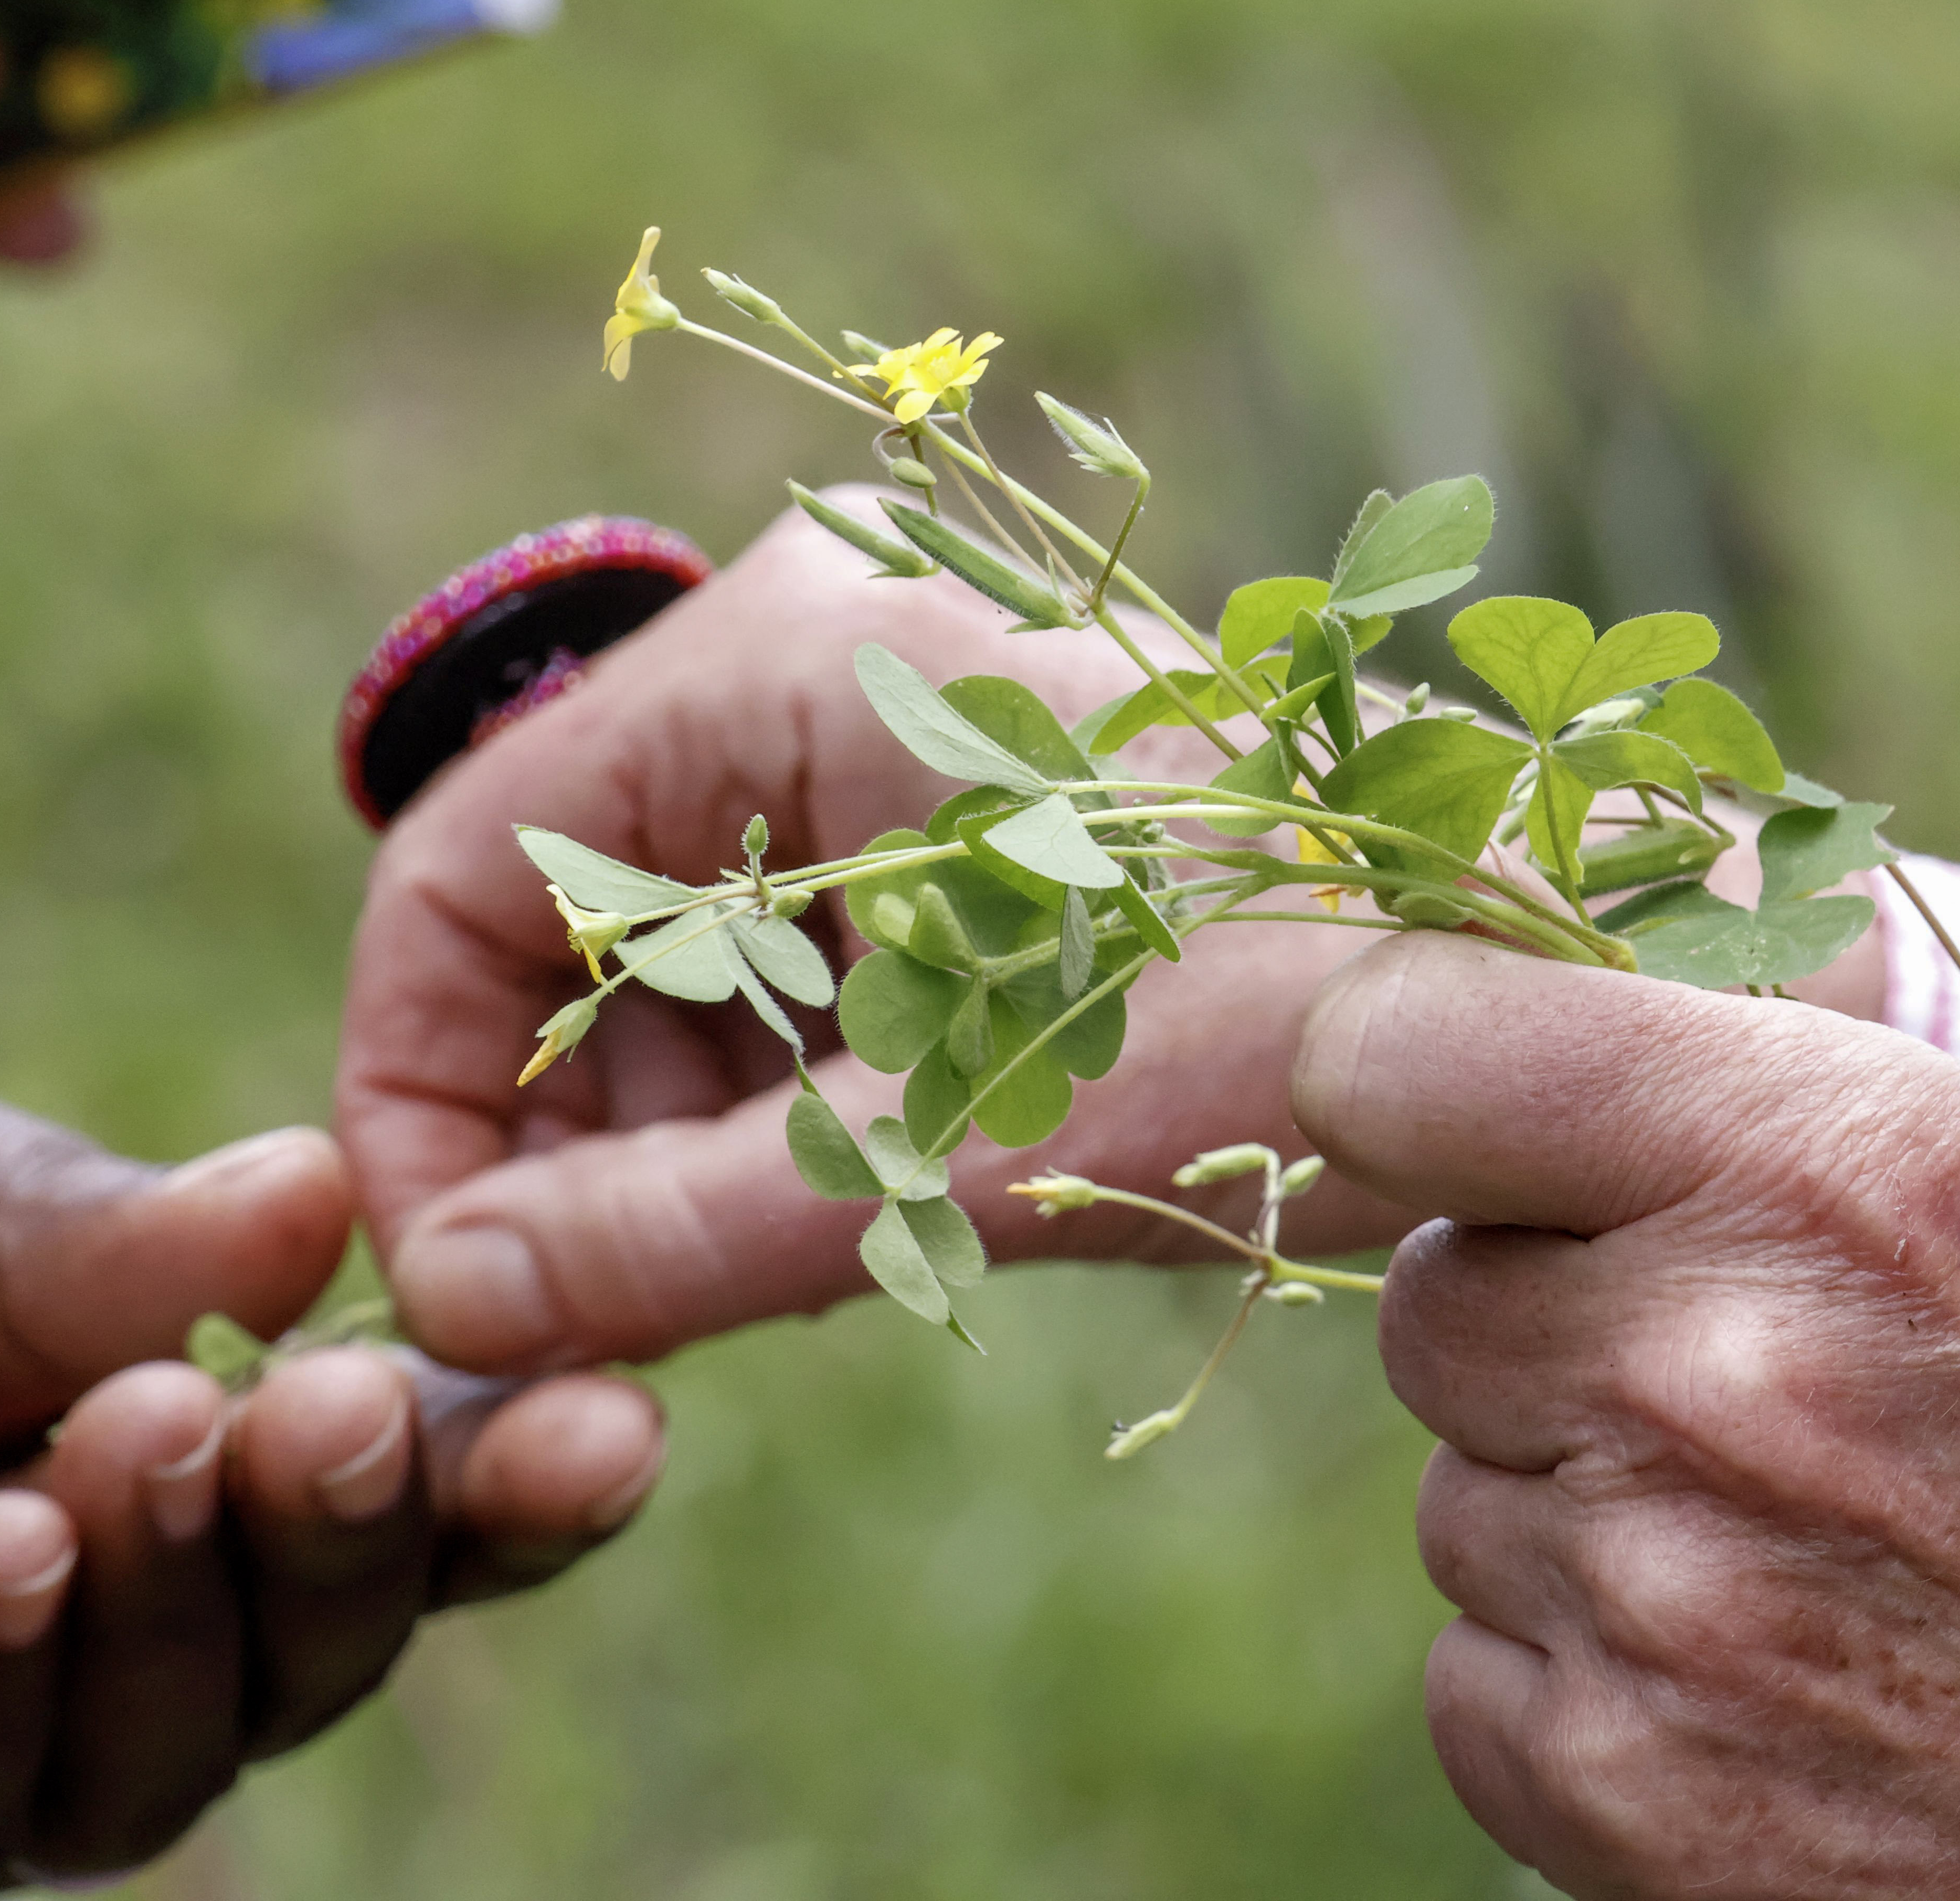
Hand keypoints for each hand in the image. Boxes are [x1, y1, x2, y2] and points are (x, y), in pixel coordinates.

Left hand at [0, 1038, 664, 1900]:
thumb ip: (95, 1234)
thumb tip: (328, 1205)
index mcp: (176, 1438)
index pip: (396, 1482)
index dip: (514, 1466)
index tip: (614, 1412)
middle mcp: (109, 1614)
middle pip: (315, 1644)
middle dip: (367, 1539)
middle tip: (341, 1418)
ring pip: (167, 1747)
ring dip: (193, 1601)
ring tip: (162, 1440)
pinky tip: (15, 1555)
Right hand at [340, 507, 1405, 1371]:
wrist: (1533, 984)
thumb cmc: (1261, 1028)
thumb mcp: (933, 1151)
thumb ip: (669, 1231)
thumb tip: (459, 1304)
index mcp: (785, 660)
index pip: (468, 868)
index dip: (425, 1087)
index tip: (457, 1272)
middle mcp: (824, 649)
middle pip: (571, 909)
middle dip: (577, 1120)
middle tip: (618, 1310)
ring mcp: (903, 717)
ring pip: (688, 940)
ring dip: (688, 1118)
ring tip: (760, 1263)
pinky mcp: (971, 806)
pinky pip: (807, 944)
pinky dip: (794, 1080)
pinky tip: (851, 1192)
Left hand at [1295, 934, 1959, 1899]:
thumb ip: (1802, 1117)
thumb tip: (1570, 1057)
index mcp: (1845, 1166)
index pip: (1414, 1045)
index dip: (1412, 1070)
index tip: (1449, 1105)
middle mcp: (1713, 1367)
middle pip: (1431, 1294)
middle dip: (1547, 1322)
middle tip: (1727, 1379)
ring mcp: (1656, 1602)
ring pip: (1462, 1494)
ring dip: (1582, 1511)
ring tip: (1810, 1559)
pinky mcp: (1623, 1800)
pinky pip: (1478, 1681)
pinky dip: (1586, 1687)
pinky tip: (1774, 1694)